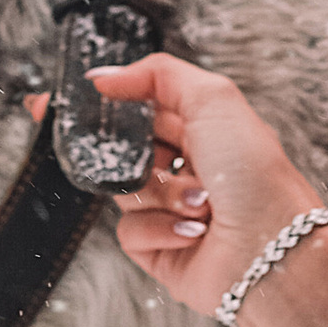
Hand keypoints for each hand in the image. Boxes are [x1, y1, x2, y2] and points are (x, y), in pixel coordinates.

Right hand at [83, 54, 327, 326]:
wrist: (272, 251)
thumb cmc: (256, 175)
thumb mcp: (213, 98)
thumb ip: (156, 75)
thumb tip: (104, 77)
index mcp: (202, 128)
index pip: (140, 105)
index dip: (101, 102)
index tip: (56, 101)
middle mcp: (187, 167)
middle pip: (123, 148)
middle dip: (115, 148)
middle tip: (112, 144)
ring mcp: (172, 210)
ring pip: (125, 189)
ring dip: (159, 193)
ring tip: (200, 201)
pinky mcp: (161, 250)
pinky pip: (129, 231)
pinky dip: (159, 229)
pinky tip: (193, 231)